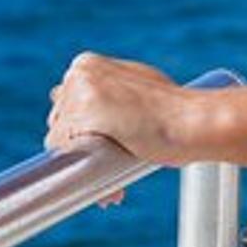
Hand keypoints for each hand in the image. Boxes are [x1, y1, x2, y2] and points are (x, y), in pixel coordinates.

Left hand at [45, 51, 188, 167]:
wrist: (190, 119)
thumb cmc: (170, 109)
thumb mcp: (134, 86)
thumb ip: (107, 94)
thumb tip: (88, 113)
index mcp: (87, 63)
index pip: (63, 106)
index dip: (81, 132)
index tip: (103, 148)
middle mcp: (78, 73)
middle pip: (56, 122)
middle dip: (80, 147)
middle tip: (111, 166)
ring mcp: (79, 91)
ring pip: (57, 140)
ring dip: (81, 162)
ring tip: (113, 178)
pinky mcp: (84, 112)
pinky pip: (62, 151)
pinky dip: (79, 171)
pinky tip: (108, 183)